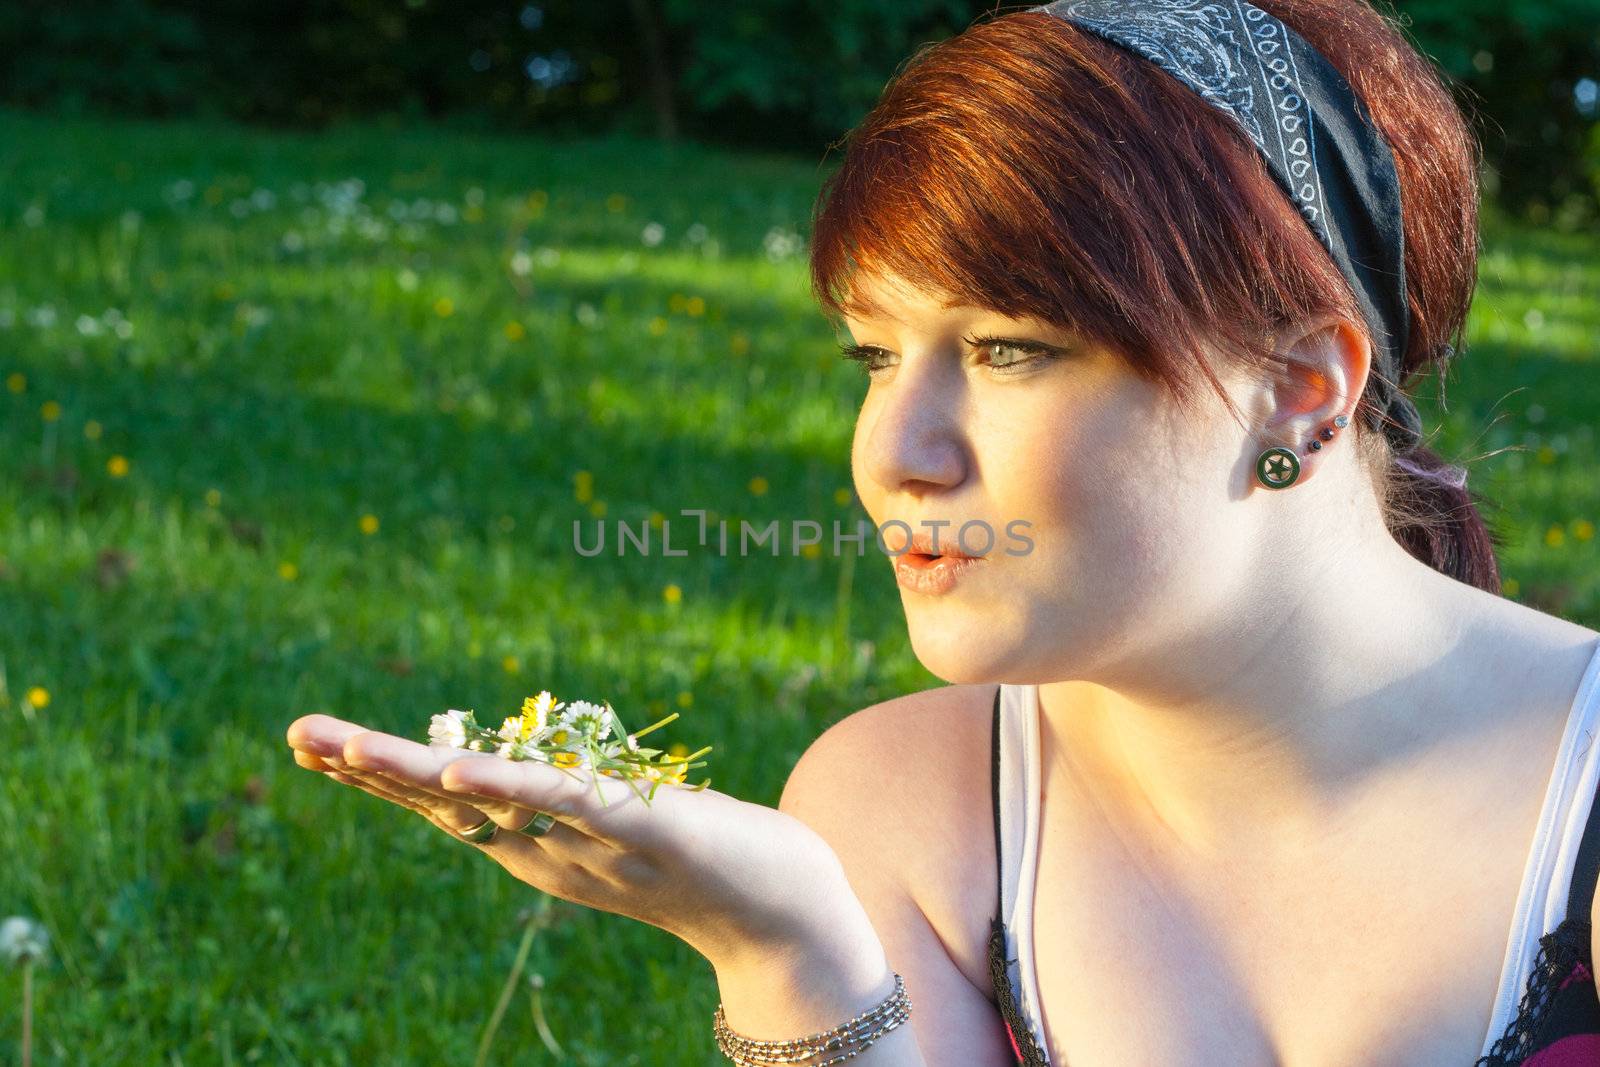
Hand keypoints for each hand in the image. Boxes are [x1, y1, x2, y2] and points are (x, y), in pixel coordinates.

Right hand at [284, 714, 881, 970]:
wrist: (789, 916)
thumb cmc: (709, 858)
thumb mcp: (625, 824)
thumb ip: (573, 805)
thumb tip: (520, 770)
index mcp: (543, 845)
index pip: (448, 802)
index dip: (383, 775)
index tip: (316, 743)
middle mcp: (554, 852)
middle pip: (448, 804)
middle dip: (371, 770)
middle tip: (296, 735)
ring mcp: (596, 846)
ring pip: (494, 803)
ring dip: (419, 774)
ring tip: (347, 747)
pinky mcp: (654, 832)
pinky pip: (574, 807)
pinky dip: (512, 787)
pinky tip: (459, 770)